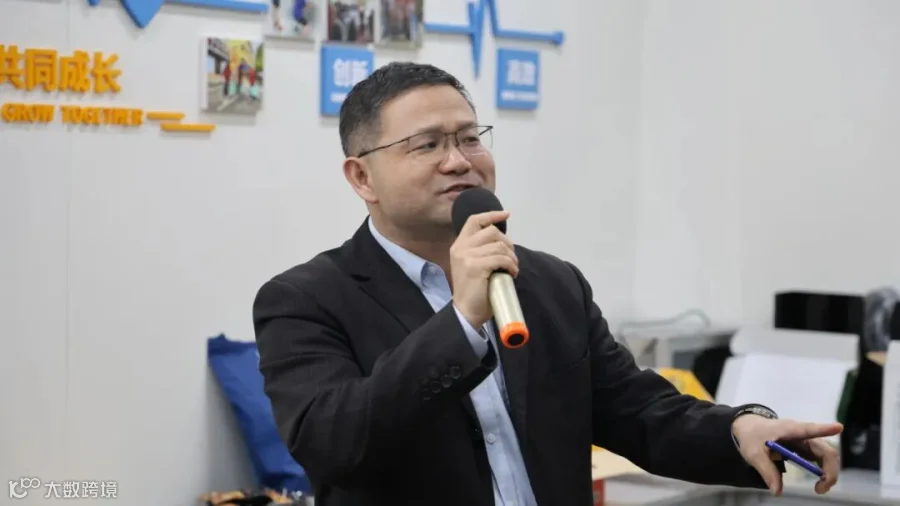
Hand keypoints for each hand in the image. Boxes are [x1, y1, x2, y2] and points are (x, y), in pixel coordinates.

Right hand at [449, 210, 516, 327]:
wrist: (466, 312)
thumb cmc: (474, 290)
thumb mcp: (473, 264)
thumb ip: (481, 250)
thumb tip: (503, 242)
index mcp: (459, 245)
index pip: (474, 220)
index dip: (492, 215)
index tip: (506, 214)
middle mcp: (461, 247)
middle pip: (492, 232)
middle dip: (508, 243)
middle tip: (511, 258)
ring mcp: (467, 256)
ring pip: (499, 246)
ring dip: (511, 257)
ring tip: (512, 268)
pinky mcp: (476, 266)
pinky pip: (501, 258)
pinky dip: (511, 265)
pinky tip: (512, 273)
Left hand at [732, 415, 841, 495]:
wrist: (749, 428)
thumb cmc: (752, 436)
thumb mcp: (753, 454)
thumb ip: (767, 471)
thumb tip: (777, 492)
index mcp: (788, 430)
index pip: (808, 429)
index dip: (823, 428)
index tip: (839, 427)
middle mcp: (802, 434)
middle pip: (824, 449)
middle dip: (829, 469)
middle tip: (821, 488)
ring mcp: (805, 441)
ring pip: (826, 455)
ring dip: (828, 472)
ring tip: (819, 489)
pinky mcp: (805, 448)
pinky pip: (820, 459)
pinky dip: (823, 471)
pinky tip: (819, 482)